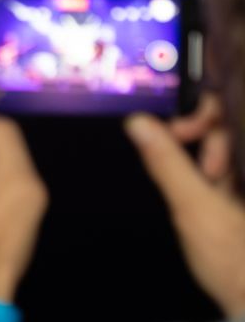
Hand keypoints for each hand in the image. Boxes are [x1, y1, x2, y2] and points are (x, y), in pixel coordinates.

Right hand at [126, 94, 244, 314]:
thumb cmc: (233, 259)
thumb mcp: (193, 207)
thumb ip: (167, 163)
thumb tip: (138, 123)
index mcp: (244, 161)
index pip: (220, 113)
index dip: (196, 115)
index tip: (176, 134)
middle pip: (215, 133)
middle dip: (194, 148)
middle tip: (192, 173)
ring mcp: (240, 187)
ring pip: (211, 157)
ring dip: (193, 169)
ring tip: (192, 196)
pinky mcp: (234, 204)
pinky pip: (212, 178)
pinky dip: (196, 183)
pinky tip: (191, 202)